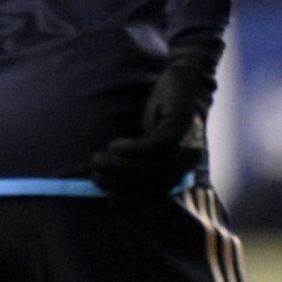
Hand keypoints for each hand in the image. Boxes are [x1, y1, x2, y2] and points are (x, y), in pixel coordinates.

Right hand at [91, 48, 217, 195]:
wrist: (182, 77)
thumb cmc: (164, 110)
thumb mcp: (151, 139)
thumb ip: (140, 159)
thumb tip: (115, 179)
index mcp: (181, 168)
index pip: (157, 194)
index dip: (133, 202)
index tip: (111, 204)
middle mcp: (186, 161)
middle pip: (152, 184)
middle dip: (121, 184)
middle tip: (96, 175)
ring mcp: (185, 145)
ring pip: (150, 168)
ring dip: (120, 167)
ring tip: (98, 159)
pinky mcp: (178, 127)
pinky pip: (153, 147)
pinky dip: (131, 149)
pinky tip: (114, 144)